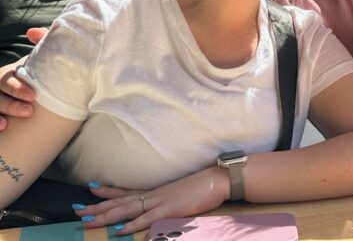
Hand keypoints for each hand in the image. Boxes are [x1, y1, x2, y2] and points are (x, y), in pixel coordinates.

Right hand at [0, 28, 46, 128]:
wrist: (39, 98)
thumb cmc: (40, 77)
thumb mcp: (40, 62)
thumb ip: (42, 42)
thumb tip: (32, 32)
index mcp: (9, 75)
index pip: (7, 78)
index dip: (16, 87)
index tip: (33, 96)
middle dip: (11, 103)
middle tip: (30, 111)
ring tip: (9, 123)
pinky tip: (2, 127)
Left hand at [74, 167, 229, 234]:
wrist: (217, 180)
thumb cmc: (203, 187)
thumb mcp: (182, 193)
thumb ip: (168, 200)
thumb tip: (160, 206)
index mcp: (156, 191)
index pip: (127, 190)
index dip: (108, 190)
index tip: (91, 188)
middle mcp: (153, 195)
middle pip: (120, 201)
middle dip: (97, 206)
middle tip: (75, 210)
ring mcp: (160, 201)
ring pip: (126, 209)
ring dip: (105, 216)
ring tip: (86, 220)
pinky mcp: (169, 209)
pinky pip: (146, 219)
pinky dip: (131, 225)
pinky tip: (118, 231)